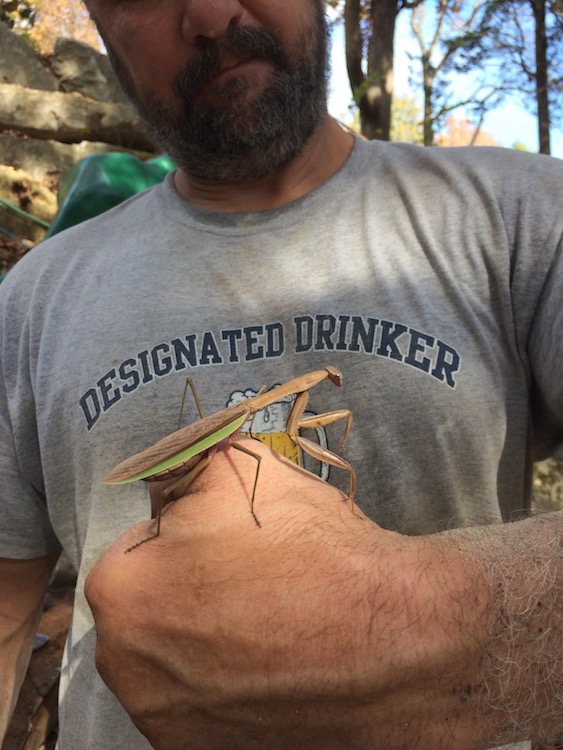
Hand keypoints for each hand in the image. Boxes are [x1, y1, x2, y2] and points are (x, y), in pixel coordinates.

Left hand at [85, 440, 492, 749]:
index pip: (143, 543)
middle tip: (255, 576)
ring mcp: (168, 724)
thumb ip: (188, 466)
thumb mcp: (241, 468)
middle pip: (155, 603)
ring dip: (212, 635)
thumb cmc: (313, 552)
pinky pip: (211, 700)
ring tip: (273, 620)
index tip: (231, 537)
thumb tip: (178, 482)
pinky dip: (234, 681)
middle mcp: (129, 672)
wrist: (397, 644)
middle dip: (193, 583)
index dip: (190, 530)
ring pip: (181, 656)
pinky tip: (279, 663)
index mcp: (121, 594)